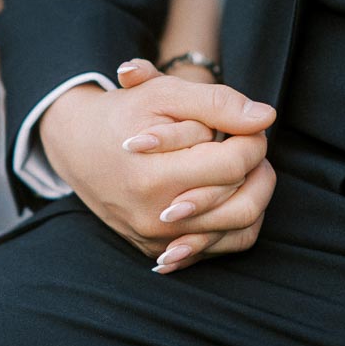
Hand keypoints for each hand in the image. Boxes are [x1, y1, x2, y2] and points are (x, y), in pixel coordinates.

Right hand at [39, 59, 275, 269]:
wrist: (78, 146)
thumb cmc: (124, 115)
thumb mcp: (165, 94)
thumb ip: (217, 103)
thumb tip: (265, 118)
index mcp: (155, 177)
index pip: (234, 165)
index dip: (253, 140)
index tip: (247, 125)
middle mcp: (156, 218)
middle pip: (243, 201)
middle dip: (255, 166)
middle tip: (246, 143)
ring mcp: (159, 240)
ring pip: (240, 229)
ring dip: (253, 193)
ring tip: (240, 165)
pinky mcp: (160, 250)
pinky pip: (222, 246)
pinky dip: (237, 220)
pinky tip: (230, 192)